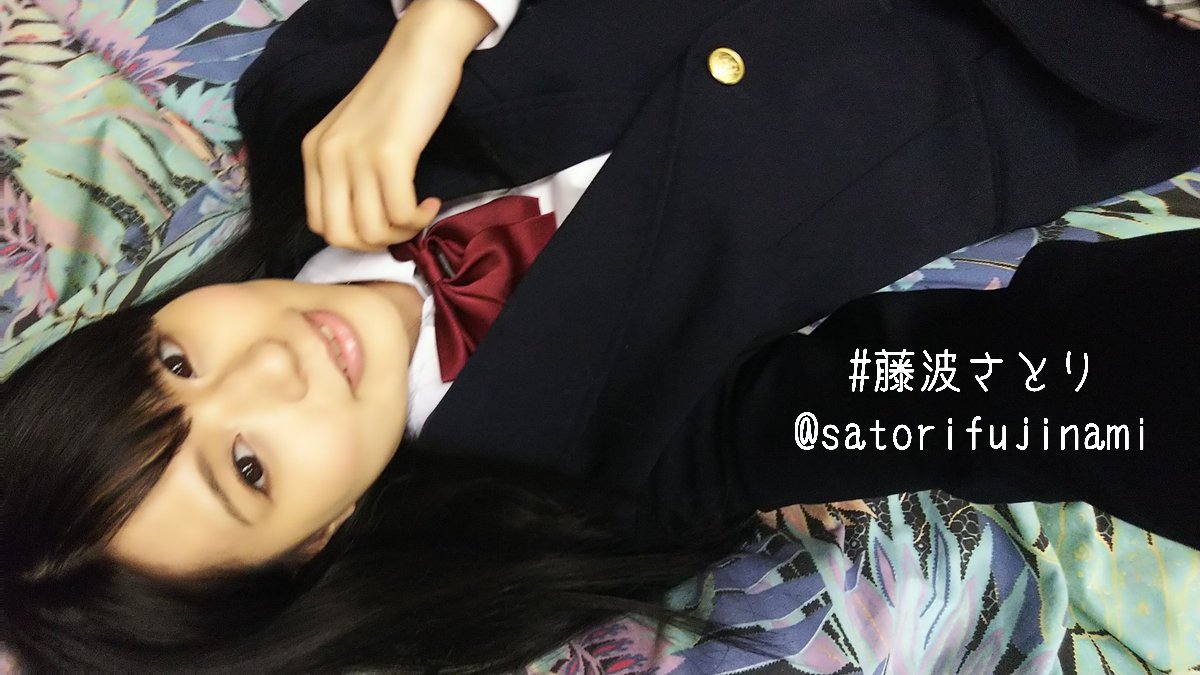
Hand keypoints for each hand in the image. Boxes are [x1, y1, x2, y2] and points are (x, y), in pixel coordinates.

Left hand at [301, 0, 495, 250]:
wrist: (419, 56)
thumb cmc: (394, 95)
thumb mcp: (353, 134)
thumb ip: (347, 171)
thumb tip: (365, 222)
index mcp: (313, 152)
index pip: (319, 224)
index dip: (355, 237)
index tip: (383, 223)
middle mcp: (327, 156)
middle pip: (341, 236)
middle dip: (375, 244)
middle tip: (401, 227)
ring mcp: (356, 156)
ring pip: (372, 231)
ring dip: (402, 233)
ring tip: (419, 213)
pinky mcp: (389, 155)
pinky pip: (401, 214)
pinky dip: (420, 219)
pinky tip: (431, 202)